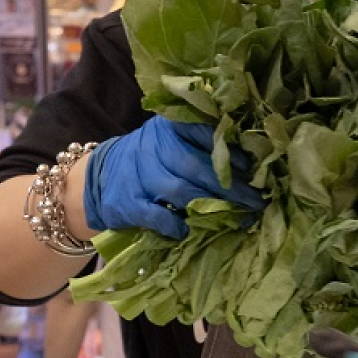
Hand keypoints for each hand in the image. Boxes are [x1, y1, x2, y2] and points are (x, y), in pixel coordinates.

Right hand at [82, 118, 261, 238]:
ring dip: (212, 207)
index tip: (255, 168)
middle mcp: (151, 148)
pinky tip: (190, 229)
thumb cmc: (152, 160)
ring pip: (180, 191)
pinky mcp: (127, 203)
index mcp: (167, 128)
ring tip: (239, 217)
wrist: (101, 176)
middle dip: (231, 186)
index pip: (202, 133)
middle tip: (257, 200)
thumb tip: (252, 163)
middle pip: (196, 166)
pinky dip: (176, 224)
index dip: (231, 152)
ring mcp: (137, 176)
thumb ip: (204, 145)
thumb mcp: (173, 141)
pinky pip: (156, 215)